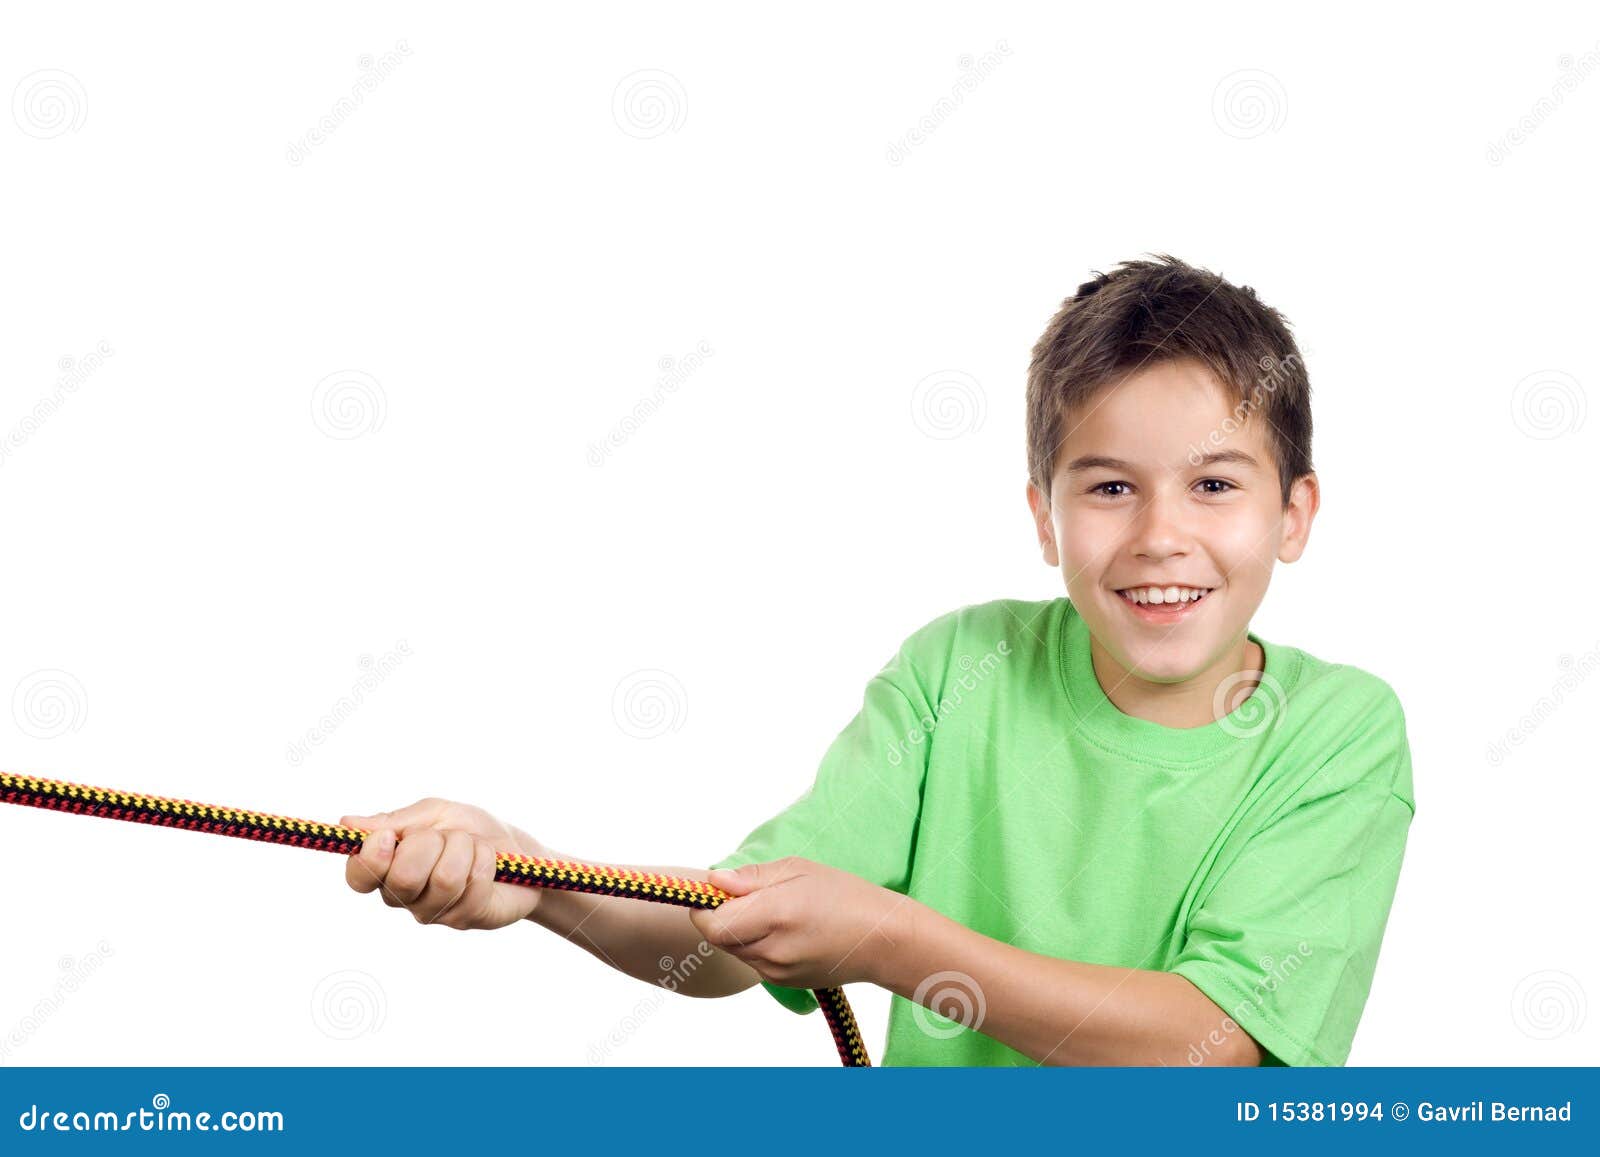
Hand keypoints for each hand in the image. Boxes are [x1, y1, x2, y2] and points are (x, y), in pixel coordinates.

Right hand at [339, 798, 544, 929]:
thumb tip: (347, 823)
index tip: (389, 837)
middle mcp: (404, 895)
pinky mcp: (464, 919)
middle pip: (402, 878)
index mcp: (388, 865)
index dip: (370, 859)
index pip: (357, 876)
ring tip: (472, 848)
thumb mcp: (436, 813)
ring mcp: (433, 911)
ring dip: (465, 850)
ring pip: (443, 879)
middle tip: (448, 837)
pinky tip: (490, 864)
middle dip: (432, 844)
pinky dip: (486, 862)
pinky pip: (473, 886)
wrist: (520, 849)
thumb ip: (396, 821)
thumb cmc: (472, 829)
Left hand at [688, 856, 911, 989]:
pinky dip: (757, 943)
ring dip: (740, 929)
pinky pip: (753, 960)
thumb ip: (751, 878)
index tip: (715, 889)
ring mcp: (776, 972)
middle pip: (719, 937)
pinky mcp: (782, 983)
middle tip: (751, 894)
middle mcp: (770, 950)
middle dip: (723, 914)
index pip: (711, 923)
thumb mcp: (798, 870)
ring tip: (775, 910)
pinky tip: (786, 929)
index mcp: (774, 915)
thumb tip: (715, 881)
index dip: (704, 906)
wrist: (882, 941)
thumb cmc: (845, 896)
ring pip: (735, 949)